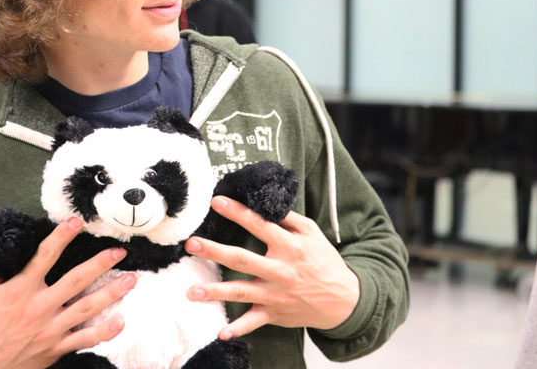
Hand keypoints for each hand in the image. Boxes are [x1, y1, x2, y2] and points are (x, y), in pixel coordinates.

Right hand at [0, 217, 136, 368]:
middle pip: (76, 280)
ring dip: (111, 293)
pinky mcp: (54, 349)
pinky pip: (84, 340)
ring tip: (130, 281)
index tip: (76, 222)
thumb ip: (3, 271)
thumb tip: (16, 253)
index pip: (45, 256)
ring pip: (87, 308)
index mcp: (21, 289)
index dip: (61, 236)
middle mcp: (39, 307)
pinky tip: (120, 322)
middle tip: (118, 252)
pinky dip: (104, 332)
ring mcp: (50, 329)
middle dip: (100, 263)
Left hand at [184, 196, 358, 338]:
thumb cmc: (324, 261)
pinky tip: (221, 333)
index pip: (259, 225)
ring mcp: (276, 294)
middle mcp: (280, 270)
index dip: (238, 212)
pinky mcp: (275, 313)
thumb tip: (265, 202)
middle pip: (243, 259)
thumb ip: (288, 218)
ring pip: (242, 292)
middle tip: (192, 244)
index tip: (216, 202)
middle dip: (215, 251)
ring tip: (192, 291)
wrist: (344, 300)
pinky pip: (254, 322)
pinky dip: (239, 329)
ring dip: (216, 292)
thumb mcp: (312, 233)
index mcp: (290, 246)